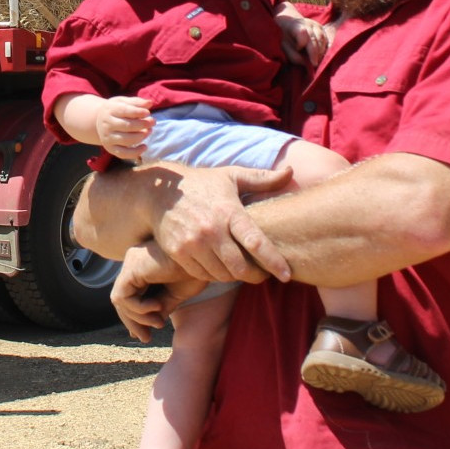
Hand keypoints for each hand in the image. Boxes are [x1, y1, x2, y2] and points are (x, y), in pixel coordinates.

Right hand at [95, 96, 155, 160]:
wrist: (99, 121)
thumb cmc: (115, 110)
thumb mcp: (123, 102)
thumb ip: (136, 102)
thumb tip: (150, 103)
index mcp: (109, 110)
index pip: (124, 111)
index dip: (138, 112)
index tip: (148, 112)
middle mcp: (106, 125)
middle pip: (127, 126)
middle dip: (143, 124)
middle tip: (153, 121)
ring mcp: (108, 138)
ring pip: (127, 140)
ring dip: (141, 136)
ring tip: (149, 131)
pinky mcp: (111, 148)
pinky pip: (124, 154)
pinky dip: (136, 152)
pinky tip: (145, 146)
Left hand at [112, 241, 207, 342]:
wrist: (204, 258)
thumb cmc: (195, 272)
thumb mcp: (175, 294)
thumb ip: (160, 308)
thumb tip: (149, 326)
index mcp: (144, 267)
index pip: (130, 296)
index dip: (135, 318)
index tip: (146, 336)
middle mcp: (134, 262)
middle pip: (122, 299)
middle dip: (133, 322)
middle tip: (146, 338)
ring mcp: (131, 263)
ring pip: (119, 301)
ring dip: (138, 318)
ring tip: (159, 322)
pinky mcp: (131, 267)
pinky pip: (121, 297)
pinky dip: (137, 308)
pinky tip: (157, 306)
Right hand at [152, 164, 294, 284]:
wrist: (159, 192)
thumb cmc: (201, 184)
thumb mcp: (230, 176)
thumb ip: (261, 178)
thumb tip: (290, 172)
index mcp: (228, 211)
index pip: (255, 242)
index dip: (273, 261)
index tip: (286, 274)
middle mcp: (211, 230)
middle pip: (240, 268)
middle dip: (256, 276)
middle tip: (262, 274)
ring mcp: (193, 243)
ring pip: (222, 275)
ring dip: (235, 276)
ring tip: (241, 269)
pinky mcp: (179, 253)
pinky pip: (203, 275)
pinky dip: (214, 275)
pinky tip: (219, 266)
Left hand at [276, 7, 329, 67]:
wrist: (287, 22)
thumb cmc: (283, 36)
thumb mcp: (283, 45)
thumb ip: (293, 55)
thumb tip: (306, 63)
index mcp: (295, 24)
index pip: (302, 33)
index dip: (301, 43)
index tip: (298, 50)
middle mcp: (308, 23)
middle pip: (315, 39)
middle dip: (315, 53)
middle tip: (314, 65)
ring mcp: (316, 25)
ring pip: (322, 40)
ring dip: (321, 52)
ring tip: (316, 61)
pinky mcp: (322, 29)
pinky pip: (326, 40)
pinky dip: (324, 49)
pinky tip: (320, 56)